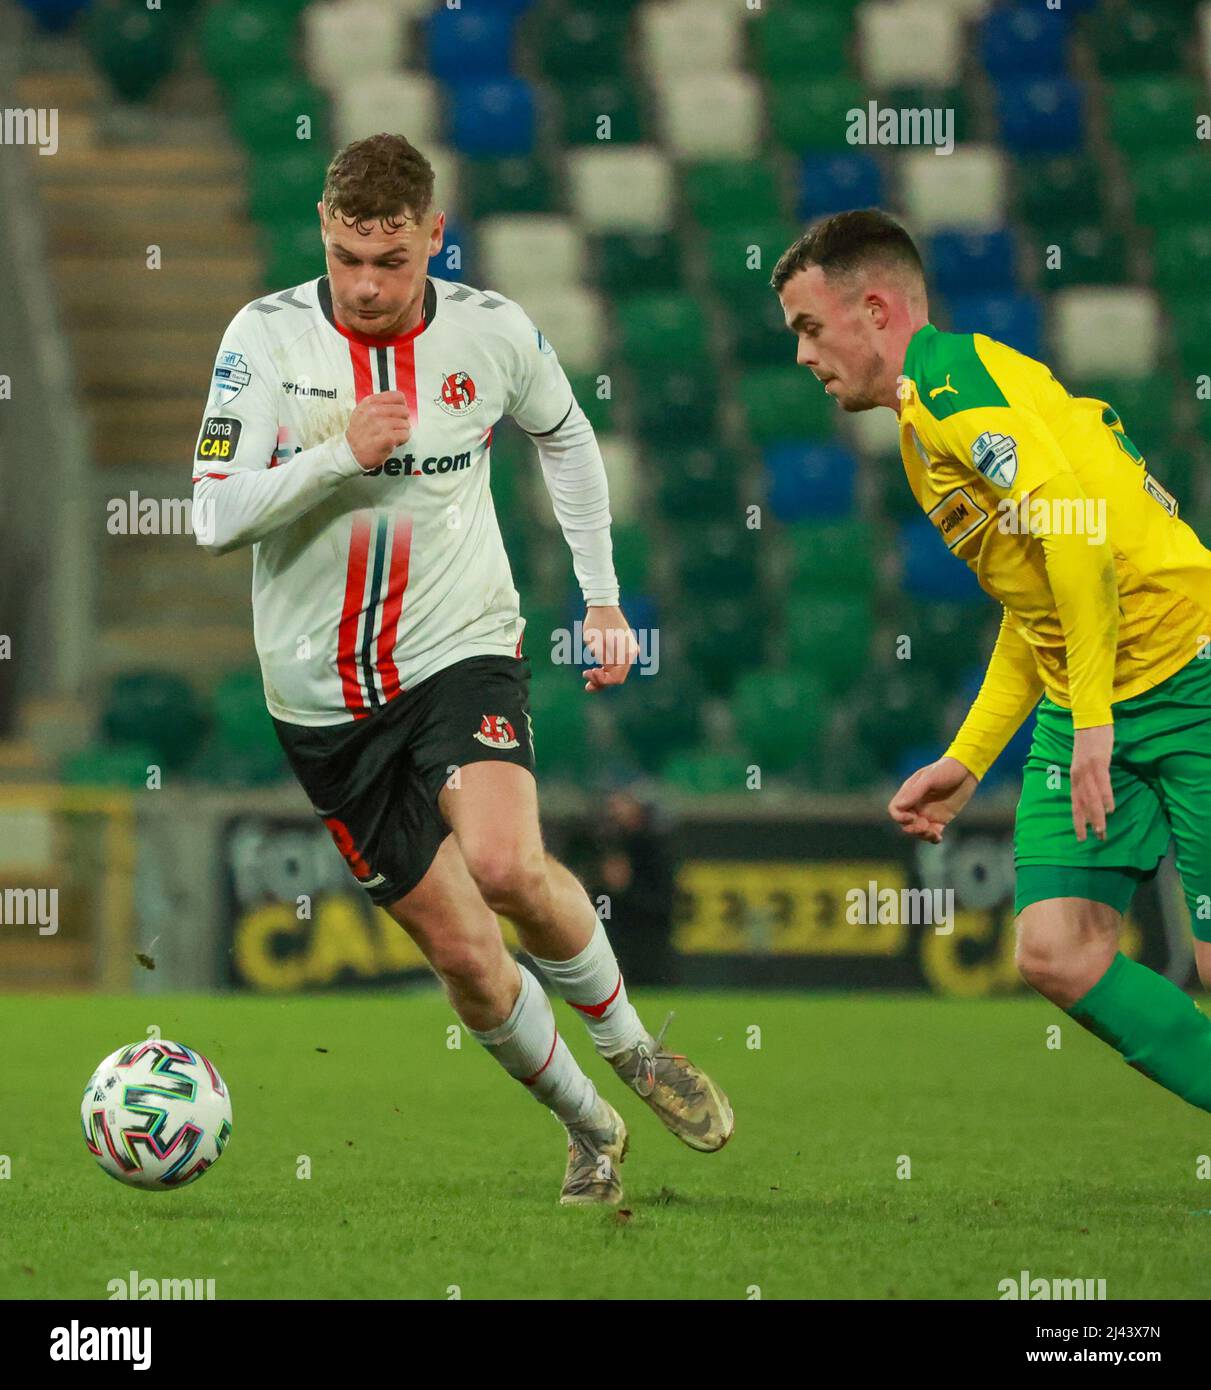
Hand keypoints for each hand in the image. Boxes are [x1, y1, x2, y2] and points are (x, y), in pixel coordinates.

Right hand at [345, 390, 410, 470]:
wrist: (351, 453)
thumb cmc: (360, 434)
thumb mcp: (363, 412)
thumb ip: (379, 404)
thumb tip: (399, 402)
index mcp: (370, 402)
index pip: (398, 397)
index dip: (401, 406)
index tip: (397, 414)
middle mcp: (373, 411)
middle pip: (404, 410)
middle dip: (402, 420)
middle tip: (393, 428)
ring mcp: (379, 424)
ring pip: (405, 424)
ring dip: (401, 432)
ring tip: (391, 436)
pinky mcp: (386, 438)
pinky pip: (405, 435)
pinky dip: (402, 440)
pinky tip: (393, 442)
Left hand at [581, 605, 637, 692]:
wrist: (603, 605)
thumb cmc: (597, 623)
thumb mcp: (594, 645)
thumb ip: (600, 662)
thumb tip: (603, 674)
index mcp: (627, 654)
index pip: (617, 678)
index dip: (602, 680)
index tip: (589, 670)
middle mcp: (631, 654)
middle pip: (617, 676)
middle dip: (600, 679)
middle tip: (585, 673)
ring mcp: (629, 651)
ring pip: (616, 671)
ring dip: (602, 675)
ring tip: (587, 674)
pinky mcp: (624, 648)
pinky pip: (616, 663)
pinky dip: (606, 668)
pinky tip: (594, 669)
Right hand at [888, 755, 977, 843]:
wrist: (967, 770)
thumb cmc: (946, 770)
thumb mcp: (929, 778)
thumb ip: (914, 792)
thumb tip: (899, 806)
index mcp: (909, 793)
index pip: (895, 809)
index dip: (899, 817)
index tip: (911, 818)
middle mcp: (916, 804)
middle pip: (905, 824)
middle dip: (912, 829)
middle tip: (924, 826)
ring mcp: (928, 813)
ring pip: (918, 830)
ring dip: (922, 835)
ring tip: (933, 833)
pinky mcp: (941, 819)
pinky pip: (933, 833)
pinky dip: (933, 838)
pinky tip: (938, 838)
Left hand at [1071, 723, 1113, 841]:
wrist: (1090, 718)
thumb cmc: (1090, 742)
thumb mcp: (1085, 762)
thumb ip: (1087, 778)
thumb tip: (1094, 795)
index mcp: (1074, 776)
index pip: (1074, 803)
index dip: (1078, 821)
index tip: (1081, 838)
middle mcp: (1077, 775)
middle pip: (1082, 803)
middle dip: (1088, 822)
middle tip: (1096, 838)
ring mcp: (1087, 768)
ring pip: (1091, 796)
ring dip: (1097, 814)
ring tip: (1102, 830)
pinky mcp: (1098, 761)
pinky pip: (1102, 782)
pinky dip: (1105, 796)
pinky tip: (1110, 808)